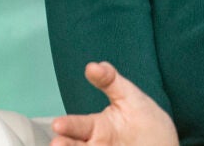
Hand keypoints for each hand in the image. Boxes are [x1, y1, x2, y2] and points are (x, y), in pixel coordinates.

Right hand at [50, 61, 177, 145]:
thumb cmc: (146, 122)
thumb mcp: (131, 97)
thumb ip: (111, 81)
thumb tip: (93, 65)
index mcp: (98, 127)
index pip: (78, 126)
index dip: (67, 125)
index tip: (57, 124)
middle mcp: (97, 144)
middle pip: (75, 145)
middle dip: (64, 144)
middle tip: (57, 143)